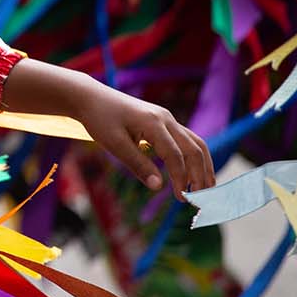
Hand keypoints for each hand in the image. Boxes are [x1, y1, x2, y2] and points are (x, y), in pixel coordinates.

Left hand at [74, 80, 215, 198]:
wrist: (91, 97)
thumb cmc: (99, 119)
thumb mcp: (114, 144)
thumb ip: (138, 164)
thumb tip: (159, 187)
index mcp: (153, 123)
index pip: (175, 155)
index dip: (181, 178)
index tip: (182, 199)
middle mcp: (166, 118)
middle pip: (194, 148)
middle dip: (201, 174)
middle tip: (201, 199)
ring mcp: (167, 118)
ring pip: (195, 142)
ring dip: (203, 165)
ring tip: (205, 188)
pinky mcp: (164, 121)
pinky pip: (187, 139)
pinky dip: (194, 157)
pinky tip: (193, 173)